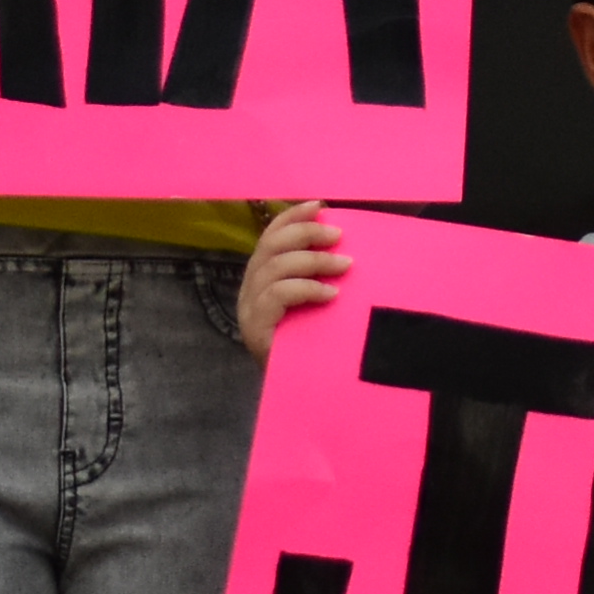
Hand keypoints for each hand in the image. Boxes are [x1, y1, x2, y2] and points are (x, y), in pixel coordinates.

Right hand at [238, 199, 349, 356]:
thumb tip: (343, 242)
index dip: (292, 218)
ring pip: (275, 268)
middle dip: (306, 234)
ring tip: (344, 266)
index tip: (319, 206)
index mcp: (262, 277)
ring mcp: (248, 310)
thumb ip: (318, 273)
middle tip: (339, 236)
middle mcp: (249, 290)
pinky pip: (277, 296)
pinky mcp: (254, 329)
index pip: (270, 236)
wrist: (303, 387)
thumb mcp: (318, 299)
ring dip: (314, 261)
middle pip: (270, 246)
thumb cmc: (315, 341)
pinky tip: (331, 294)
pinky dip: (306, 289)